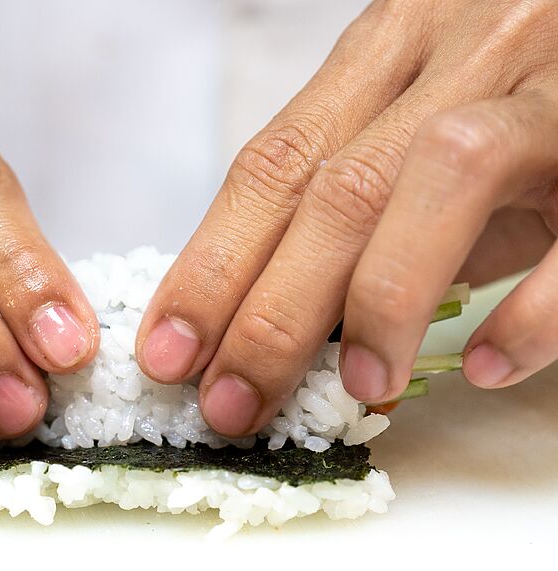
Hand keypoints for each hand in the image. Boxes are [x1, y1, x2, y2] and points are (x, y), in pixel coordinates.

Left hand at [136, 0, 557, 435]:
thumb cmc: (505, 88)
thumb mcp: (414, 127)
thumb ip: (353, 208)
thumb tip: (280, 323)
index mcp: (385, 50)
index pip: (275, 165)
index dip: (212, 263)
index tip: (169, 350)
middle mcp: (459, 57)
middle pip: (341, 186)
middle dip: (271, 310)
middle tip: (231, 402)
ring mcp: (548, 93)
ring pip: (448, 175)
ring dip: (386, 298)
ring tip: (357, 389)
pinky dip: (531, 308)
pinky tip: (485, 363)